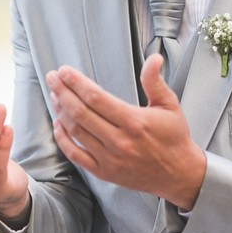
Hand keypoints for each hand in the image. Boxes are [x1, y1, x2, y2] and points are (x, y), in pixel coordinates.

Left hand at [46, 55, 205, 208]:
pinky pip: (75, 155)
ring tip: (54, 95)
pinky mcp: (104, 172)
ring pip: (76, 131)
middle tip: (52, 78)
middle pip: (81, 112)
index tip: (64, 71)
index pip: (96, 98)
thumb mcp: (170, 105)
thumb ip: (155, 81)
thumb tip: (153, 58)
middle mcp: (119, 141)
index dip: (76, 83)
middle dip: (62, 92)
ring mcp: (110, 159)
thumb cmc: (174, 138)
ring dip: (61, 111)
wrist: (179, 174)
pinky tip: (58, 123)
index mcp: (134, 122)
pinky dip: (62, 138)